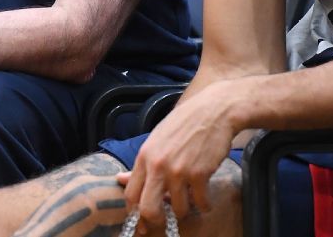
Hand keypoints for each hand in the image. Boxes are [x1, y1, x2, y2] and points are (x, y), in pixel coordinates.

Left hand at [121, 82, 238, 232]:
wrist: (212, 111)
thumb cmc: (183, 124)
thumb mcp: (156, 140)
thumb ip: (140, 164)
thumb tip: (119, 179)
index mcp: (144, 157)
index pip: (131, 194)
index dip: (135, 211)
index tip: (143, 218)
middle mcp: (158, 166)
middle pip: (148, 209)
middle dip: (156, 221)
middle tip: (164, 220)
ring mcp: (179, 171)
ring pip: (178, 209)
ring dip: (186, 210)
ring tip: (191, 202)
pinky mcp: (200, 174)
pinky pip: (201, 203)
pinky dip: (205, 205)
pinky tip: (206, 199)